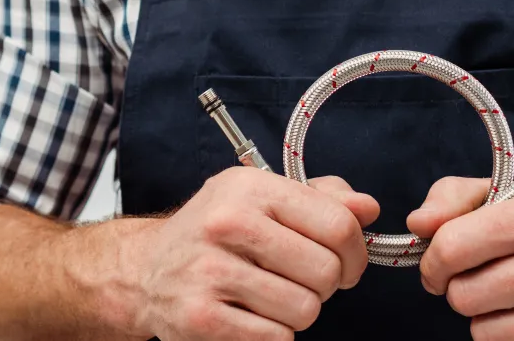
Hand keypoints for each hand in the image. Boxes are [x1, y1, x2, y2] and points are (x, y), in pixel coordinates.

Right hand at [125, 168, 379, 339]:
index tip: (346, 265)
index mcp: (250, 187)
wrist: (145, 269)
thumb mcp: (262, 199)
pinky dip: (273, 335)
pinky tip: (249, 316)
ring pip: (304, 310)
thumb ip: (320, 199)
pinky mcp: (199, 317)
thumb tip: (367, 207)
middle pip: (326, 272)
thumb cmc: (216, 234)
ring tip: (271, 299)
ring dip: (297, 313)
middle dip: (324, 286)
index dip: (356, 254)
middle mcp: (226, 223)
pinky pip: (276, 339)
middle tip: (298, 282)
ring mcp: (209, 271)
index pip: (338, 225)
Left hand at [408, 177, 513, 340]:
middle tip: (480, 279)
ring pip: (482, 331)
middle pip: (462, 294)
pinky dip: (511, 337)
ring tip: (513, 298)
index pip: (453, 245)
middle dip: (459, 289)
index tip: (439, 262)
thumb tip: (417, 223)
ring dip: (485, 318)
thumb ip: (458, 198)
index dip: (433, 258)